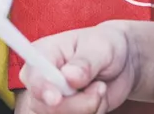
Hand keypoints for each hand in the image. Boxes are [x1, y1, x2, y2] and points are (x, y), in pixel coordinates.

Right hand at [19, 23, 137, 113]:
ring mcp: (51, 100)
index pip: (33, 75)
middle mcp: (42, 79)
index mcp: (43, 54)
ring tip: (100, 88)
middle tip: (100, 88)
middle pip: (46, 106)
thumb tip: (69, 76)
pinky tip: (97, 99)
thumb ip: (85, 62)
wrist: (120, 63)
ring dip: (88, 109)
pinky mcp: (64, 113)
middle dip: (77, 104)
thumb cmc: (105, 46)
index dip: (42, 89)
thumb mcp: (100, 48)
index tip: (55, 98)